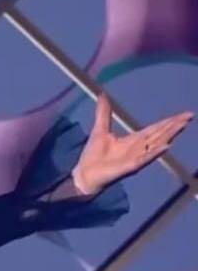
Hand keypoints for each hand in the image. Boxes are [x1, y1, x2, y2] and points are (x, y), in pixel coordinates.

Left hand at [73, 94, 192, 193]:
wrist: (83, 175)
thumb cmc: (93, 156)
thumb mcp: (100, 130)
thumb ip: (104, 113)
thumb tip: (102, 95)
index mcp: (133, 140)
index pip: (155, 129)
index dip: (168, 121)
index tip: (183, 114)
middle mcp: (138, 149)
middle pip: (160, 135)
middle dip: (174, 125)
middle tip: (189, 116)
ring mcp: (135, 158)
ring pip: (156, 145)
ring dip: (169, 135)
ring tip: (182, 125)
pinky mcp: (129, 167)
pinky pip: (145, 159)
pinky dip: (154, 153)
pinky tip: (166, 146)